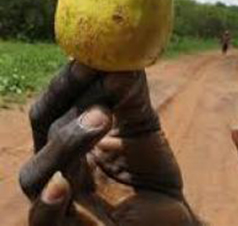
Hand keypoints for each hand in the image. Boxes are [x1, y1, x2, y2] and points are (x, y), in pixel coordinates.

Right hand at [20, 61, 198, 224]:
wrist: (170, 217)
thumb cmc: (151, 174)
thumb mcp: (143, 129)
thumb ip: (132, 98)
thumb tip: (124, 61)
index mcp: (71, 139)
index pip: (57, 104)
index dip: (70, 80)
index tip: (92, 56)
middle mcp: (58, 165)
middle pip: (45, 128)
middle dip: (70, 100)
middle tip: (101, 82)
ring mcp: (59, 200)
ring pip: (38, 171)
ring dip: (67, 141)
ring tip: (101, 118)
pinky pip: (44, 222)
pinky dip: (48, 204)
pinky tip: (61, 184)